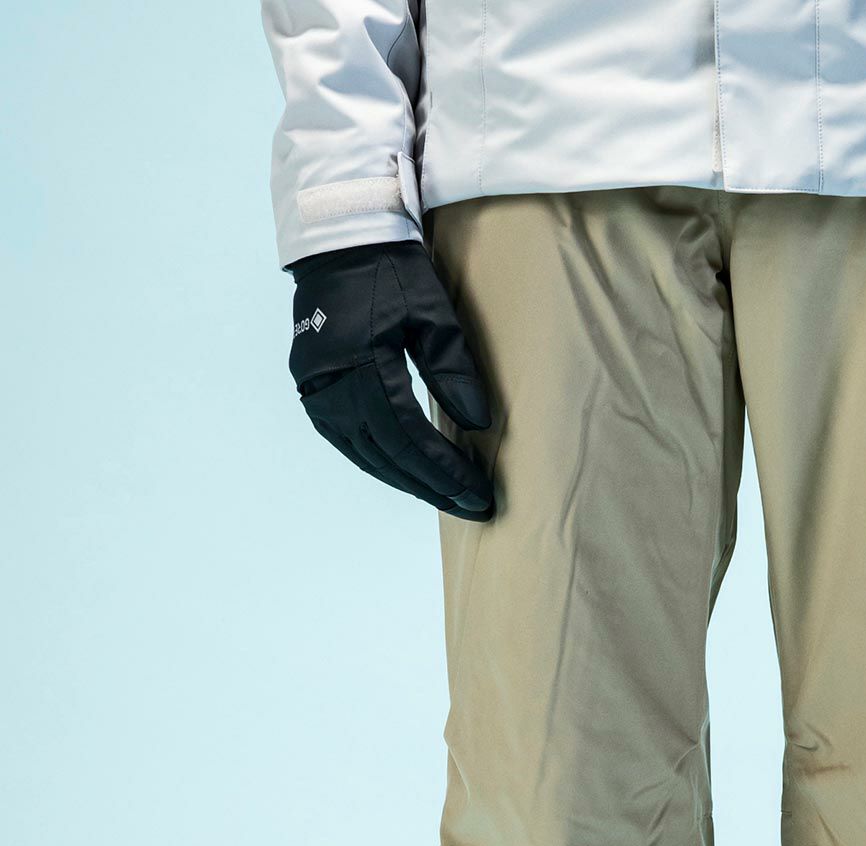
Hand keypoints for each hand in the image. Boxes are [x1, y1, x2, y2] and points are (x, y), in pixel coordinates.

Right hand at [288, 243, 494, 517]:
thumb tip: (476, 426)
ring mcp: (315, 390)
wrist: (338, 242)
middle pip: (386, 453)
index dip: (444, 469)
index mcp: (361, 361)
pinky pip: (346, 441)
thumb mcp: (432, 312)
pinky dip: (379, 462)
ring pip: (364, 454)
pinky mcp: (311, 390)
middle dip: (432, 484)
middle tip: (471, 507)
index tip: (477, 492)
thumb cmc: (392, 271)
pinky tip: (407, 475)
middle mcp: (330, 383)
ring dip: (406, 480)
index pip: (408, 434)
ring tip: (445, 497)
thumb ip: (453, 369)